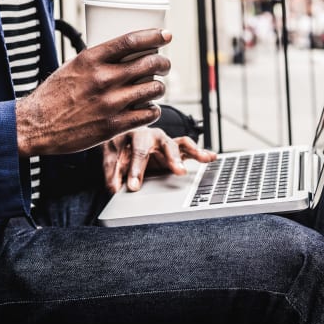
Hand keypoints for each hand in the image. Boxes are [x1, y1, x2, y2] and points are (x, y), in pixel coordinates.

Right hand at [16, 28, 171, 155]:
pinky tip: (148, 108)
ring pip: (153, 88)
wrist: (36, 126)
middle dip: (163, 62)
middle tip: (164, 65)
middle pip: (149, 63)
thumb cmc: (54, 95)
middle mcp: (102, 78)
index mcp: (91, 59)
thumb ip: (98, 60)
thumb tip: (125, 53)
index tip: (166, 35)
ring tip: (155, 88)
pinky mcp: (113, 126)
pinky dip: (153, 110)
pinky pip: (148, 114)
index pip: (131, 41)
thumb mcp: (73, 67)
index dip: (154, 36)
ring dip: (159, 87)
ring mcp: (110, 103)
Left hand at [102, 127, 216, 192]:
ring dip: (192, 152)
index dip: (136, 169)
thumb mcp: (111, 156)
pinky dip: (200, 152)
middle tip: (178, 171)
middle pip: (165, 145)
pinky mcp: (175, 149)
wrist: (124, 137)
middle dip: (172, 158)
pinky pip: (189, 148)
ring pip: (181, 144)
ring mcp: (166, 141)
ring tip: (203, 159)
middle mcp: (154, 135)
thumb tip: (114, 189)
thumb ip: (112, 173)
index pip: (138, 152)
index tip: (134, 187)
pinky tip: (211, 157)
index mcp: (136, 134)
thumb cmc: (119, 145)